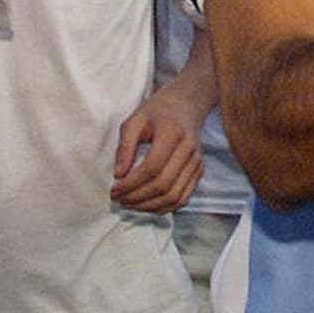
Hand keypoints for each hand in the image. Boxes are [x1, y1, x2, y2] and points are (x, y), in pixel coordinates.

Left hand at [111, 86, 203, 212]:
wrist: (185, 105)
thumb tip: (119, 175)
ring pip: (174, 197)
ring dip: (149, 207)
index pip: (152, 168)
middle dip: (136, 198)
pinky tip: (146, 204)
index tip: (114, 190)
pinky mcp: (199, 171)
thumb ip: (124, 147)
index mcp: (173, 132)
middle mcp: (189, 149)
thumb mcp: (134, 121)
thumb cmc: (157, 112)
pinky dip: (163, 207)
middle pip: (163, 185)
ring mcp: (197, 161)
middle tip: (118, 199)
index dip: (131, 184)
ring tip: (129, 204)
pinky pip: (182, 198)